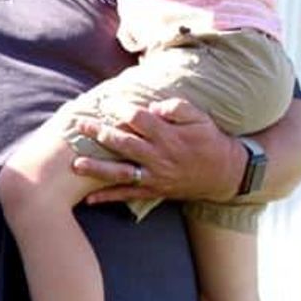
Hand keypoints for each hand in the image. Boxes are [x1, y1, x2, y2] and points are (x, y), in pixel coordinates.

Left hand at [70, 97, 241, 204]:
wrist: (225, 174)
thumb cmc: (209, 141)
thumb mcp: (201, 119)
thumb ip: (178, 108)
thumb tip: (153, 106)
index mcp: (170, 136)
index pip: (140, 120)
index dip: (121, 109)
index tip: (105, 101)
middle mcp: (159, 157)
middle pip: (124, 144)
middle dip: (99, 133)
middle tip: (78, 124)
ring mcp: (155, 176)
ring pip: (122, 173)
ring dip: (97, 169)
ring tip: (75, 164)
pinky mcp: (153, 191)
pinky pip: (128, 195)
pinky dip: (108, 197)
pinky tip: (88, 198)